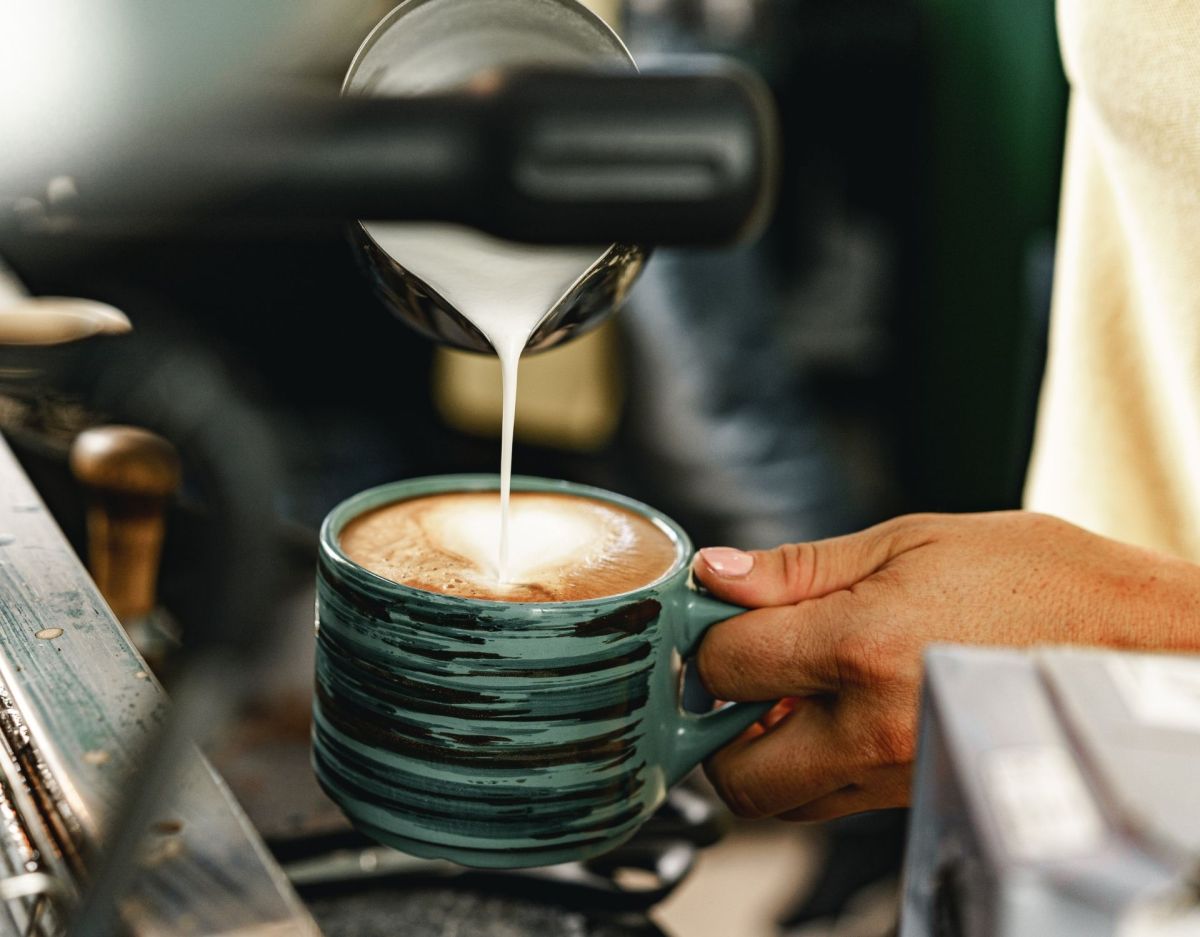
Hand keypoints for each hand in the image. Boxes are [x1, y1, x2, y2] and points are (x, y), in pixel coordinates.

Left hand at [692, 511, 1199, 821]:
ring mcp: (898, 771)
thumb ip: (800, 567)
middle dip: (717, 721)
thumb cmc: (1036, 578)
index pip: (726, 665)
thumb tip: (720, 573)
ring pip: (782, 800)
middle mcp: (873, 725)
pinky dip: (811, 765)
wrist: (1130, 637)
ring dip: (761, 751)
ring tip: (788, 688)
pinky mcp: (918, 792)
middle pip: (736, 771)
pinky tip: (833, 708)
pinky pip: (834, 800)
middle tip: (739, 669)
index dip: (707, 636)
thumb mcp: (910, 540)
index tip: (716, 616)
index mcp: (862, 645)